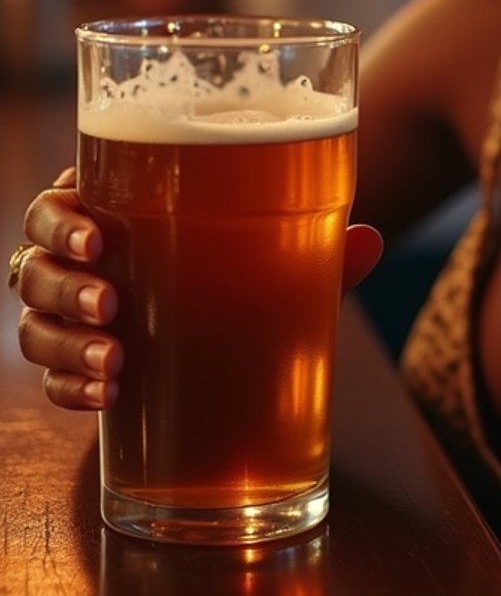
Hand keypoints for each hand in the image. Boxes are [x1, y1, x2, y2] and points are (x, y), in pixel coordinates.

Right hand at [16, 169, 383, 411]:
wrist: (222, 327)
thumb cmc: (237, 263)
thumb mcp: (271, 250)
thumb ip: (315, 245)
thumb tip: (371, 241)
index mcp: (112, 205)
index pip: (58, 200)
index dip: (62, 217)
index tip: (96, 237)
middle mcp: (80, 255)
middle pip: (32, 261)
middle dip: (64, 286)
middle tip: (112, 305)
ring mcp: (72, 311)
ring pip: (32, 321)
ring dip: (66, 342)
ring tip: (115, 359)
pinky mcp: (77, 363)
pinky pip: (50, 377)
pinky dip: (71, 386)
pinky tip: (106, 396)